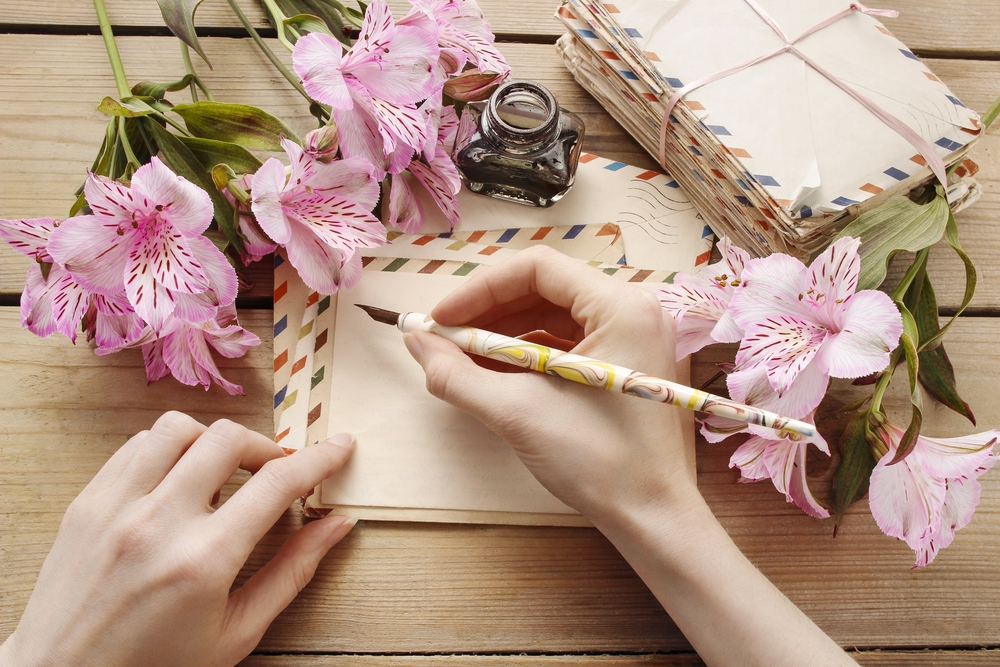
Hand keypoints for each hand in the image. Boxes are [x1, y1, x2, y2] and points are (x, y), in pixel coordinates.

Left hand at [0, 412, 355, 666]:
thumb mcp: (237, 632)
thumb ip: (292, 572)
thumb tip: (337, 525)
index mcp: (203, 561)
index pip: (278, 483)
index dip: (320, 458)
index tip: (340, 447)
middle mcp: (157, 523)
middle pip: (228, 439)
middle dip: (267, 447)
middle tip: (277, 471)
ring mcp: (115, 508)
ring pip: (178, 428)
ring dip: (213, 442)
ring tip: (223, 473)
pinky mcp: (86, 502)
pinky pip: (135, 446)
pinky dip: (169, 450)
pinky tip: (179, 479)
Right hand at [404, 246, 855, 666]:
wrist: (655, 520)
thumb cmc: (601, 463)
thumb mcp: (517, 413)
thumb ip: (457, 374)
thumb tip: (417, 342)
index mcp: (622, 306)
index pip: (537, 268)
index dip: (480, 289)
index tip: (442, 319)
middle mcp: (637, 310)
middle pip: (547, 289)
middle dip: (489, 312)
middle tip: (445, 339)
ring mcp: (637, 340)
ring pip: (556, 317)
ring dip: (506, 335)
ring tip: (464, 360)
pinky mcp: (629, 368)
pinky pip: (571, 343)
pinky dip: (531, 356)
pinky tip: (498, 376)